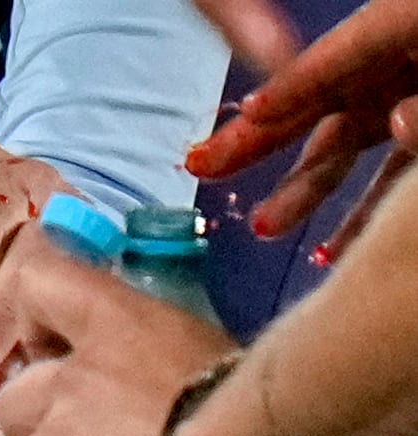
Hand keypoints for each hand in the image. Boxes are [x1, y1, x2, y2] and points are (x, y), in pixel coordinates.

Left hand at [0, 229, 238, 435]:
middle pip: (14, 409)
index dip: (34, 323)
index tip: (46, 352)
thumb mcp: (194, 335)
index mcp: (98, 330)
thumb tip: (141, 365)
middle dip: (36, 431)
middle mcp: (54, 388)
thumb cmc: (231, 390)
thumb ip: (150, 342)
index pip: (36, 291)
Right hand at [188, 0, 417, 254]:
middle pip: (319, 101)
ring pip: (347, 148)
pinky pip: (389, 180)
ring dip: (304, 190)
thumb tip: (397, 126)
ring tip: (262, 228)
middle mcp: (395, 65)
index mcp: (406, 22)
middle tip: (200, 167)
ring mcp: (409, 100)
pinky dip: (362, 215)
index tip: (250, 111)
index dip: (295, 81)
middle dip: (260, 139)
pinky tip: (327, 252)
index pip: (339, 54)